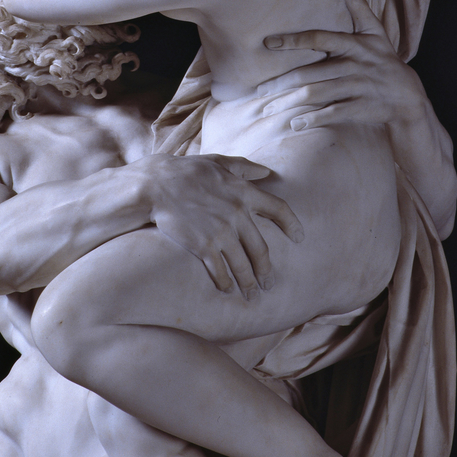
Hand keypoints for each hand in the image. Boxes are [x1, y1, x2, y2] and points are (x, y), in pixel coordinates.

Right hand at [135, 153, 303, 299]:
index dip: (292, 224)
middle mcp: (237, 213)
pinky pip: (220, 271)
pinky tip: (226, 289)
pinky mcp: (204, 246)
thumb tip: (265, 172)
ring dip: (248, 283)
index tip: (300, 238)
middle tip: (268, 283)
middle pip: (262, 249)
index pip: (279, 209)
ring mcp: (222, 232)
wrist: (156, 185)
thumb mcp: (218, 162)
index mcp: (244, 191)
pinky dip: (224, 283)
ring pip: (243, 265)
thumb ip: (243, 166)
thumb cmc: (186, 171)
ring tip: (251, 294)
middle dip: (266, 270)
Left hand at [259, 0, 428, 130]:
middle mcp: (353, 65)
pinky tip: (295, 124)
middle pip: (311, 73)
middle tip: (259, 90)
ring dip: (291, 103)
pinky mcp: (359, 107)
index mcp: (354, 45)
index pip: (319, 39)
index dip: (294, 40)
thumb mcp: (377, 33)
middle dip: (282, 83)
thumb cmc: (386, 61)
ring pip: (318, 94)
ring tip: (268, 109)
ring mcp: (356, 88)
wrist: (408, 96)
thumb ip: (360, 9)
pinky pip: (333, 113)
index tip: (268, 43)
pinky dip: (314, 119)